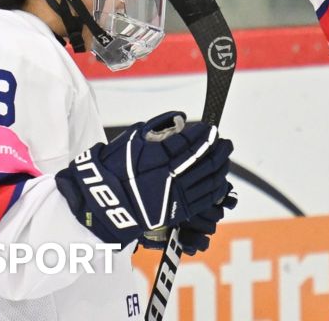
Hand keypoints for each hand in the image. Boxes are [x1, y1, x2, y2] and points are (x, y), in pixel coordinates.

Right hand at [55, 111, 233, 245]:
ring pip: (210, 179)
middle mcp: (172, 177)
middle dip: (219, 148)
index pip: (193, 142)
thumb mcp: (132, 138)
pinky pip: (205, 199)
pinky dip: (216, 187)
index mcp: (161, 157)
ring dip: (221, 166)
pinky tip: (219, 180)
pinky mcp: (177, 211)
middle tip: (224, 141)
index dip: (205, 134)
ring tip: (224, 157)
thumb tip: (181, 117)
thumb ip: (158, 125)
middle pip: (206, 160)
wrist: (103, 203)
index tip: (211, 128)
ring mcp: (176, 196)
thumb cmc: (114, 167)